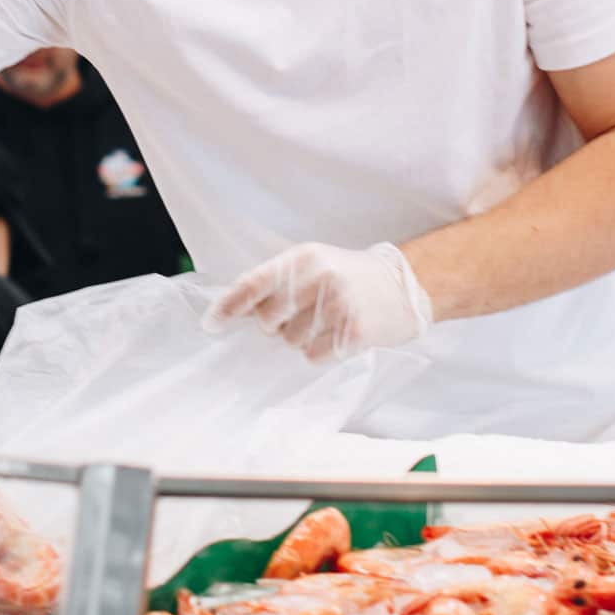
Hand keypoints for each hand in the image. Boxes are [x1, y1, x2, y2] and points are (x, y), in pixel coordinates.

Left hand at [202, 242, 433, 361]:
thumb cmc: (348, 275)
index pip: (253, 283)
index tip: (210, 324)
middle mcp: (319, 278)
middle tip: (298, 315)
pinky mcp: (355, 333)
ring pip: (290, 342)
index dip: (228, 306)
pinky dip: (320, 352)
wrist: (404, 285)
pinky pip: (314, 356)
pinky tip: (337, 336)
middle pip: (267, 321)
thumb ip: (276, 281)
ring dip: (300, 339)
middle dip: (275, 325)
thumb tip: (231, 311)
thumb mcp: (312, 264)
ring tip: (324, 322)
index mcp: (302, 258)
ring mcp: (339, 306)